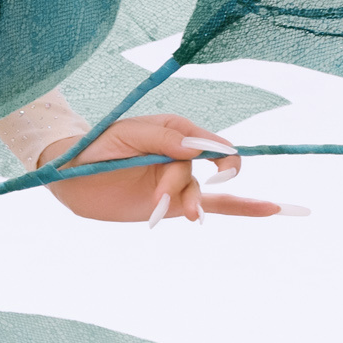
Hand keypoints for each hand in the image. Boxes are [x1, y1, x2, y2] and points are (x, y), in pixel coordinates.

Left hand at [40, 112, 282, 226]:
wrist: (70, 176)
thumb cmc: (94, 148)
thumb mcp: (124, 136)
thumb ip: (161, 139)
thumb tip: (196, 147)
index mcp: (171, 130)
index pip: (204, 140)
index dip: (211, 153)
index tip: (206, 163)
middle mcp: (179, 154)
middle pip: (198, 170)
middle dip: (181, 184)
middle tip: (163, 197)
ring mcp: (178, 179)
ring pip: (199, 193)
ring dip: (186, 204)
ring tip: (172, 213)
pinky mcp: (173, 202)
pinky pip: (213, 204)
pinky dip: (242, 208)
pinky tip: (272, 209)